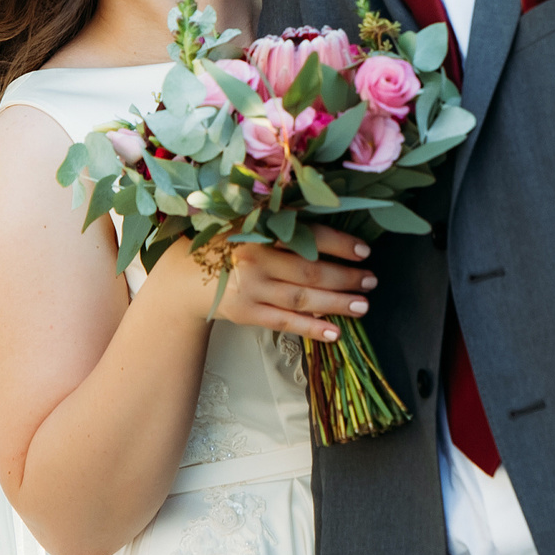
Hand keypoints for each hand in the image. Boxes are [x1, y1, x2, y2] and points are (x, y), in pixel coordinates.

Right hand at [157, 226, 375, 339]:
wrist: (183, 276)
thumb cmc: (224, 243)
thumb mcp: (247, 222)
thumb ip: (280, 222)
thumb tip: (327, 228)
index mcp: (259, 229)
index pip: (307, 236)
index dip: (339, 244)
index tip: (365, 251)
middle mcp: (255, 258)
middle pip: (309, 270)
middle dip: (345, 277)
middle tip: (372, 280)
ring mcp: (250, 289)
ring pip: (301, 298)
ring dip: (336, 303)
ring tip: (363, 306)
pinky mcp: (246, 313)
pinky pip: (284, 322)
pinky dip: (311, 328)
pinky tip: (335, 332)